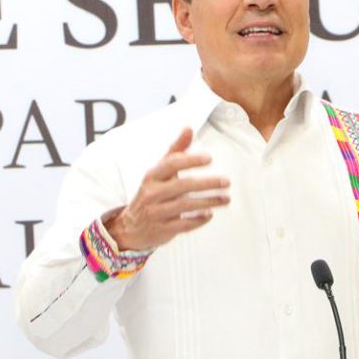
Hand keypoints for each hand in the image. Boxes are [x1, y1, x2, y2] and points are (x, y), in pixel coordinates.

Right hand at [104, 128, 228, 249]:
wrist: (131, 227)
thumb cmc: (152, 193)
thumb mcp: (159, 172)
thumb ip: (175, 151)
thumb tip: (188, 129)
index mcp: (152, 176)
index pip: (171, 164)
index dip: (190, 160)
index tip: (209, 159)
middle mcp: (152, 193)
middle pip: (182, 185)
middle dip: (207, 183)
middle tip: (227, 182)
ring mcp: (156, 212)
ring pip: (185, 205)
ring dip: (209, 201)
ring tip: (226, 198)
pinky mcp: (162, 229)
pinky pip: (183, 224)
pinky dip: (198, 219)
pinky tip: (210, 214)